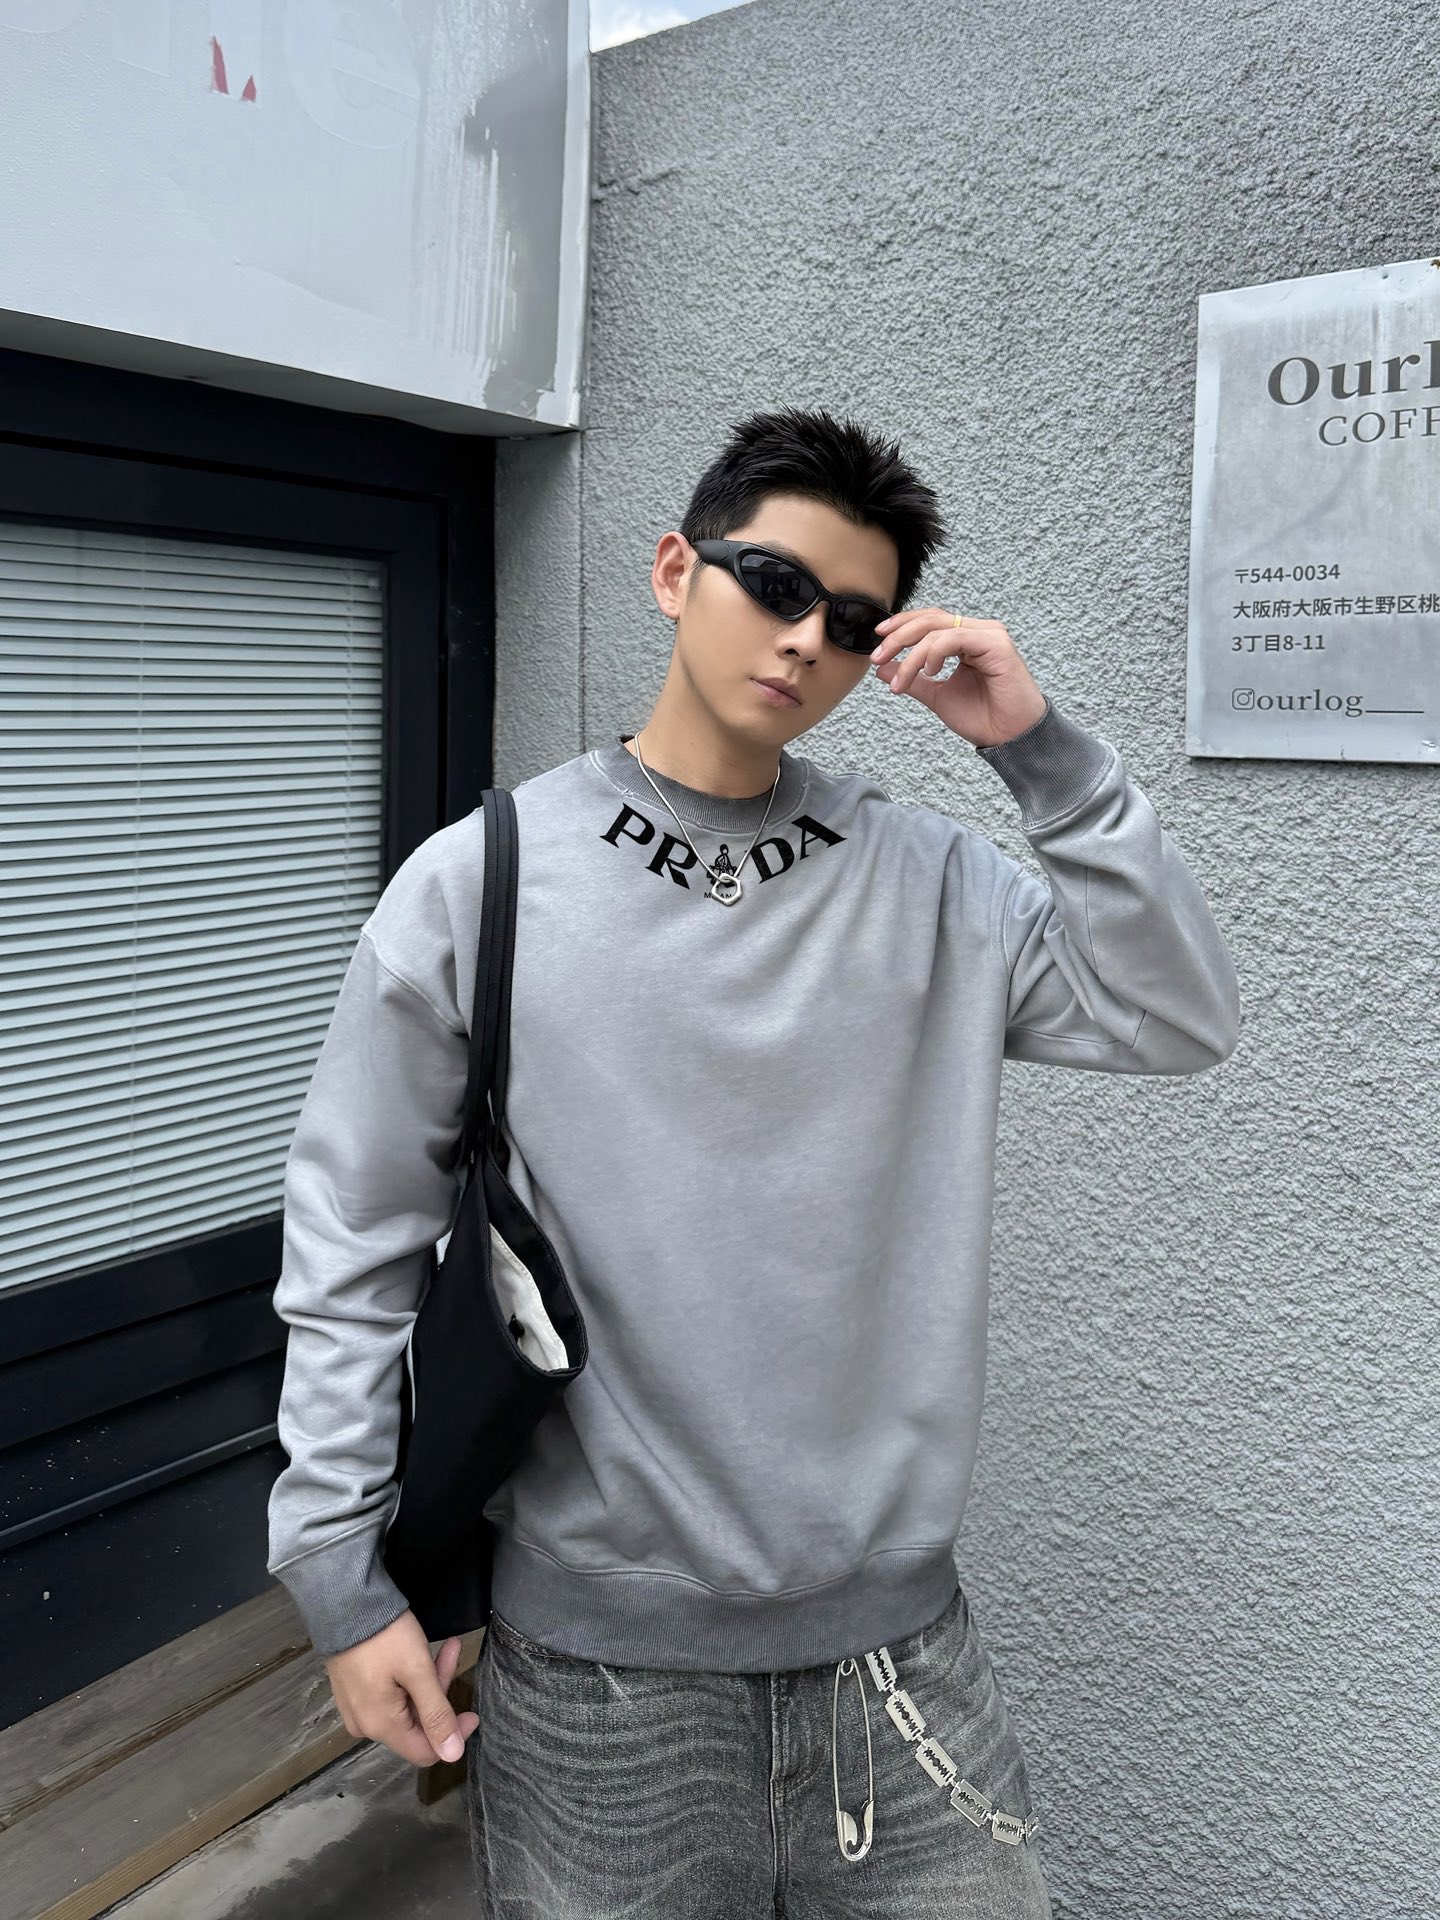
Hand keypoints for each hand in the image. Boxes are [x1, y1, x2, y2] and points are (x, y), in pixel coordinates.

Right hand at [324, 1610, 479, 1767]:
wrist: (345, 1602)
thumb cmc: (384, 1636)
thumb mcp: (418, 1671)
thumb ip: (437, 1714)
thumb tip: (453, 1755)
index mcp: (380, 1726)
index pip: (425, 1752)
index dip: (452, 1735)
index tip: (472, 1712)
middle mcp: (365, 1726)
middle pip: (416, 1726)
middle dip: (440, 1693)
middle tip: (453, 1653)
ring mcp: (356, 1708)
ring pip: (406, 1707)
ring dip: (429, 1680)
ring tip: (447, 1646)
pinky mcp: (353, 1691)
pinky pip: (389, 1696)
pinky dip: (410, 1677)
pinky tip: (420, 1651)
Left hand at [869, 607, 1047, 748]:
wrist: (1009, 737)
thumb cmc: (983, 717)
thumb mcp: (937, 695)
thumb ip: (912, 679)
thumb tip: (882, 669)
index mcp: (966, 639)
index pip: (930, 620)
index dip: (901, 625)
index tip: (877, 640)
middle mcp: (978, 631)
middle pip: (930, 619)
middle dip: (898, 637)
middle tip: (878, 657)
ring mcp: (989, 635)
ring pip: (938, 629)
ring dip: (912, 654)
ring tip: (901, 681)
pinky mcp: (997, 644)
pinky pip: (955, 638)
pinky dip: (934, 653)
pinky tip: (929, 672)